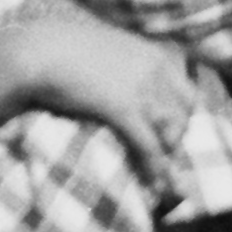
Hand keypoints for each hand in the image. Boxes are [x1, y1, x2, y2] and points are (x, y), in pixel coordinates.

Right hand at [6, 3, 197, 205]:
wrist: (42, 49)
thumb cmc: (65, 46)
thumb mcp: (106, 47)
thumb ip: (123, 60)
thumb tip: (120, 75)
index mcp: (154, 55)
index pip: (188, 93)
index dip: (184, 118)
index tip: (174, 135)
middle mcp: (156, 72)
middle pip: (184, 116)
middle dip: (178, 141)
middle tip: (169, 161)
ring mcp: (142, 91)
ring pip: (171, 133)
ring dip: (170, 161)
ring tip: (164, 182)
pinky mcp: (124, 110)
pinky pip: (150, 146)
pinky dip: (155, 168)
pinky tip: (153, 184)